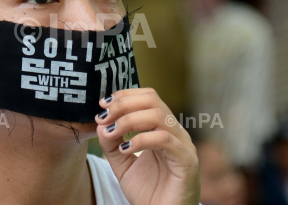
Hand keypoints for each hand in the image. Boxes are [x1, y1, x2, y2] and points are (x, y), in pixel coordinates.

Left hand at [95, 88, 199, 204]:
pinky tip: (126, 149)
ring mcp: (183, 144)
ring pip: (158, 116)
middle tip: (104, 116)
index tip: (102, 105)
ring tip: (111, 132)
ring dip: (129, 120)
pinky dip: (141, 140)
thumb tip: (101, 123)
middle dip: (124, 104)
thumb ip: (111, 143)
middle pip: (152, 100)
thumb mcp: (122, 163)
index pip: (147, 97)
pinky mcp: (187, 161)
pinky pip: (165, 139)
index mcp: (161, 128)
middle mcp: (174, 131)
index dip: (124, 95)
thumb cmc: (147, 192)